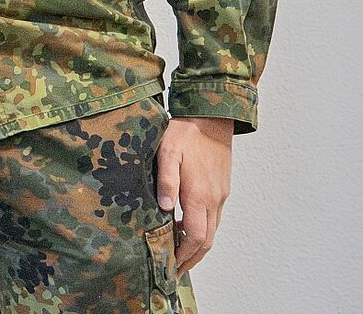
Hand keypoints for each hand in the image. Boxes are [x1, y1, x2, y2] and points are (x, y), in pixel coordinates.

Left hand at [157, 116, 233, 271]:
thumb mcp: (167, 154)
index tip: (172, 265)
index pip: (196, 237)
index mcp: (199, 195)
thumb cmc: (185, 135)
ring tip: (179, 253)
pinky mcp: (221, 189)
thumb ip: (166, 182)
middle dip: (192, 258)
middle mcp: (213, 200)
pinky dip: (203, 230)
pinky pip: (214, 218)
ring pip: (212, 230)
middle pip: (207, 241)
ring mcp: (220, 195)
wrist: (211, 119)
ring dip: (198, 246)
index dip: (185, 255)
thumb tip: (166, 210)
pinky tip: (187, 227)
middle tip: (175, 269)